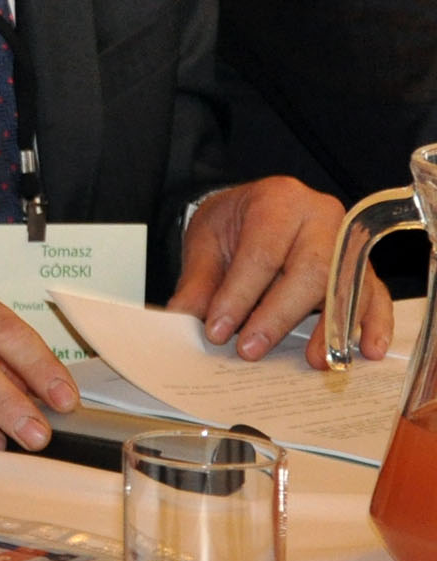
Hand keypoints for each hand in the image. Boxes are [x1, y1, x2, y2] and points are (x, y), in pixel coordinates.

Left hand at [168, 177, 386, 364]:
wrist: (258, 209)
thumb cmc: (235, 223)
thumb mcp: (206, 240)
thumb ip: (199, 280)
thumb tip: (185, 317)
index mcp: (278, 200)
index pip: (261, 252)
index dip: (239, 295)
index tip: (218, 330)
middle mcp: (321, 217)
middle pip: (311, 269)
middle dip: (279, 315)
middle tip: (250, 349)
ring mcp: (349, 242)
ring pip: (347, 286)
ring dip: (331, 327)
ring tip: (313, 360)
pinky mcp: (365, 267)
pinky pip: (376, 296)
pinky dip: (373, 324)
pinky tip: (367, 350)